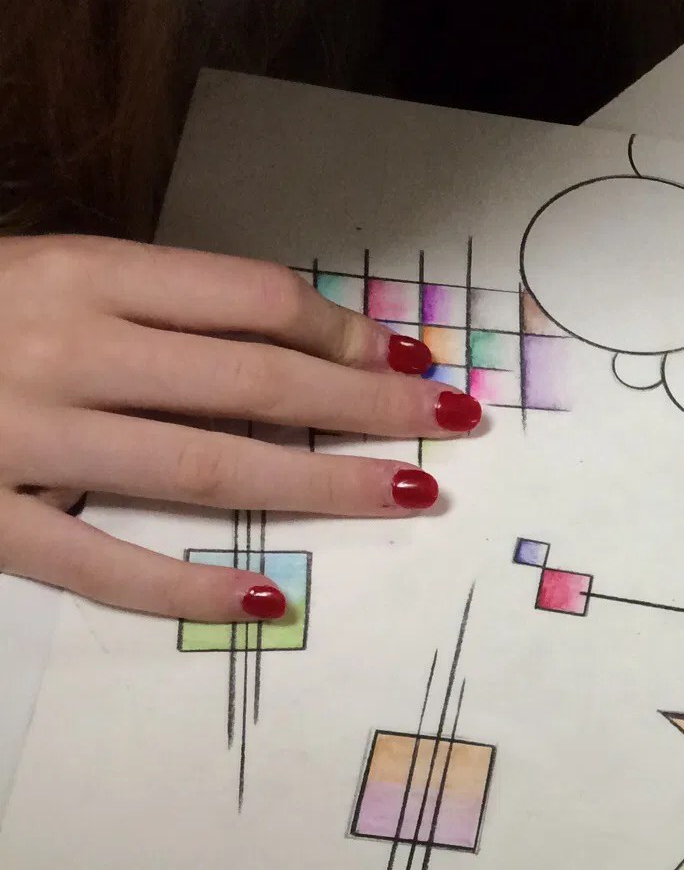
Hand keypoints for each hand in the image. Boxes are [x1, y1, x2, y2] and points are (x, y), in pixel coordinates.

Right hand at [0, 236, 483, 620]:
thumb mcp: (38, 274)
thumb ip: (142, 304)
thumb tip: (281, 341)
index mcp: (78, 271)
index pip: (250, 301)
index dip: (344, 332)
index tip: (407, 358)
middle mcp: (63, 346)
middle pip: (254, 381)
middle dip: (368, 407)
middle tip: (455, 424)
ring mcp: (22, 437)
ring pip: (206, 469)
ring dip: (322, 485)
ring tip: (408, 497)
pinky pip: (104, 565)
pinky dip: (191, 587)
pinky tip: (269, 597)